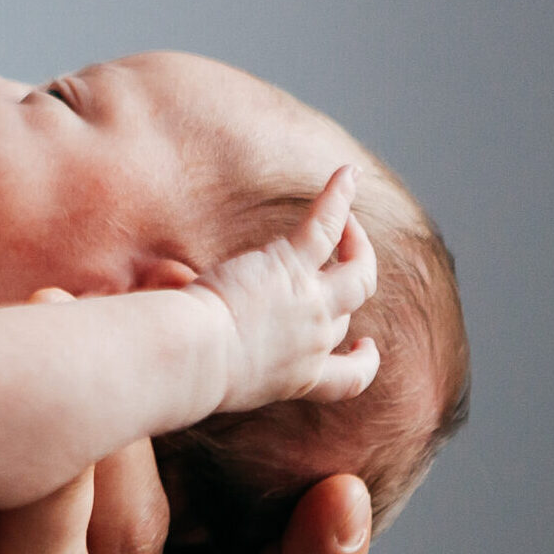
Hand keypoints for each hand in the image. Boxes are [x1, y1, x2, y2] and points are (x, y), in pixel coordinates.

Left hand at [189, 164, 380, 411]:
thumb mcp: (222, 376)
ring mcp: (310, 304)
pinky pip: (326, 225)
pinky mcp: (291, 266)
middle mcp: (313, 343)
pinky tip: (347, 174)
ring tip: (349, 221)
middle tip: (347, 258)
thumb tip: (193, 349)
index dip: (364, 361)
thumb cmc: (189, 369)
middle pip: (350, 312)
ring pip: (358, 271)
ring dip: (357, 243)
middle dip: (352, 285)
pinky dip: (339, 198)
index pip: (349, 379)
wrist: (192, 356)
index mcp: (299, 378)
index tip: (364, 345)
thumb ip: (231, 360)